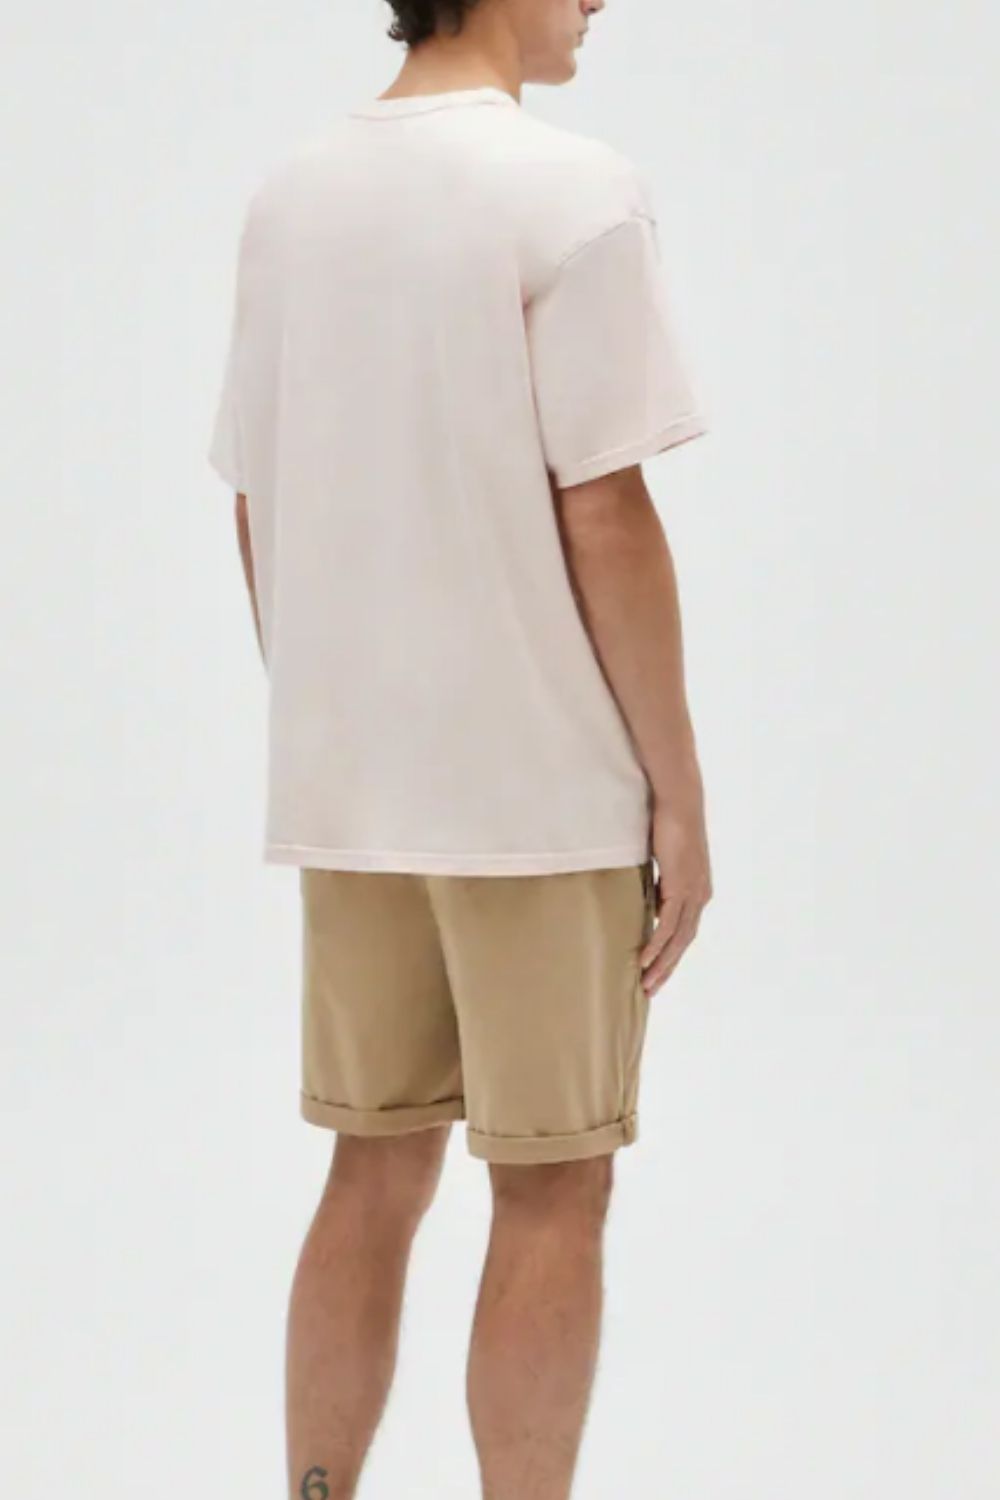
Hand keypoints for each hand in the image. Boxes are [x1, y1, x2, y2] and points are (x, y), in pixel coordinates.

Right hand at [640, 800, 712, 996]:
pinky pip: (668, 925)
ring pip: (677, 940)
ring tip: (645, 983)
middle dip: (667, 968)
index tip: (656, 970)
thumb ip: (661, 883)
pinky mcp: (681, 887)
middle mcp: (701, 896)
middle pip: (684, 942)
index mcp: (698, 891)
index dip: (671, 954)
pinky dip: (657, 945)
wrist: (679, 800)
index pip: (685, 931)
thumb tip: (650, 901)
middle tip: (650, 989)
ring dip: (661, 964)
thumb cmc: (668, 823)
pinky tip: (644, 959)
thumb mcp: (664, 861)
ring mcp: (693, 893)